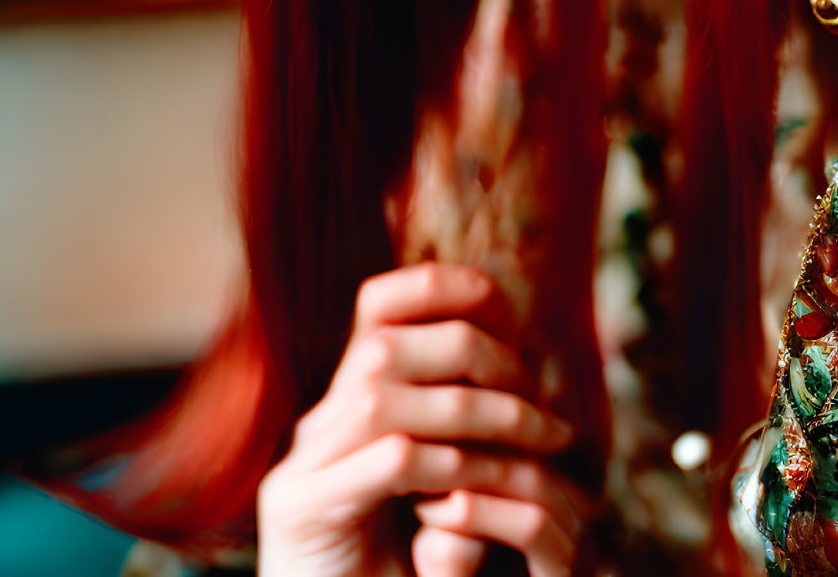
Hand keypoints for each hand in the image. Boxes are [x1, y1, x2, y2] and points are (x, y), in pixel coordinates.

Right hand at [257, 263, 581, 576]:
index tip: (509, 311)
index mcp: (345, 405)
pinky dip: (451, 464)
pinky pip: (390, 460)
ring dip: (478, 410)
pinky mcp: (298, 510)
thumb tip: (525, 354)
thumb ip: (458, 422)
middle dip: (476, 355)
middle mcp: (315, 425)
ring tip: (539, 438)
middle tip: (539, 398)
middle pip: (385, 344)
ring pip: (385, 399)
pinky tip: (490, 484)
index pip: (377, 303)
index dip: (441, 288)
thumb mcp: (443, 482)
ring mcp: (299, 466)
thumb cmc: (407, 568)